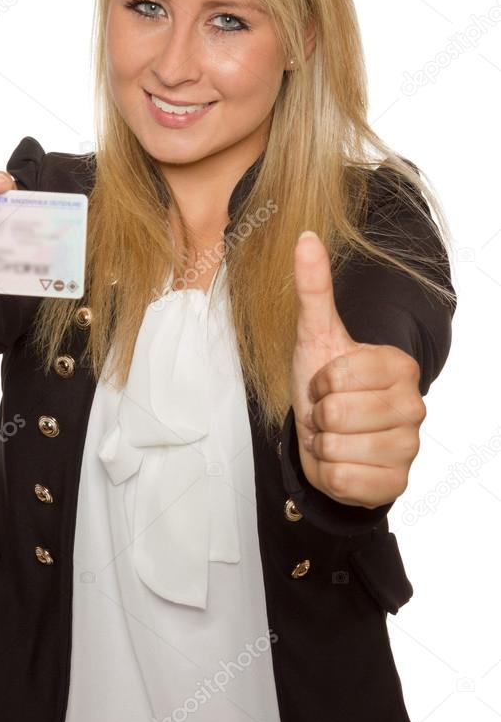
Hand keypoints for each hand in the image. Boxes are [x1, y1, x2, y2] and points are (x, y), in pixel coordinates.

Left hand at [289, 230, 425, 508]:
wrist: (329, 438)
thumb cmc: (325, 386)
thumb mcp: (315, 336)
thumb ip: (313, 288)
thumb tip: (306, 237)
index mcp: (400, 366)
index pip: (338, 375)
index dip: (319, 382)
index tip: (326, 383)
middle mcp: (415, 406)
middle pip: (337, 413)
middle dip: (318, 416)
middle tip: (327, 414)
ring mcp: (410, 447)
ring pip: (339, 448)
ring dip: (322, 445)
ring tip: (333, 436)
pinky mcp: (397, 484)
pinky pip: (343, 480)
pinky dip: (329, 474)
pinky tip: (341, 461)